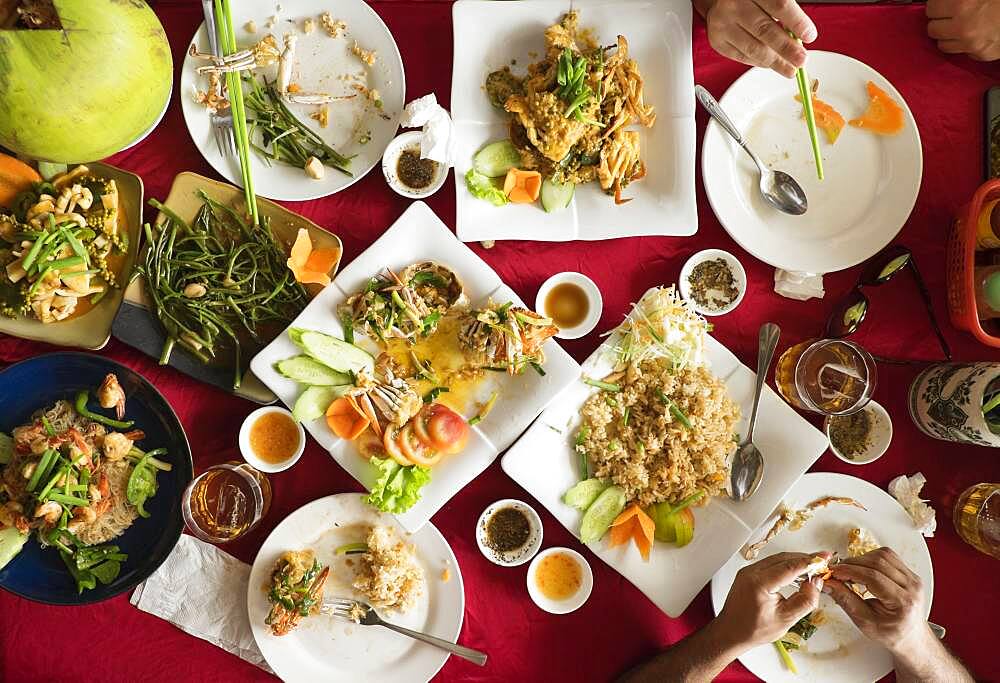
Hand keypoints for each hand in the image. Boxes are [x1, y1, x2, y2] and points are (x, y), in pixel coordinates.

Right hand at [697, 0, 817, 77]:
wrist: (719, 2)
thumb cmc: (750, 0)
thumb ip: (784, 12)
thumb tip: (800, 38)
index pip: (779, 6)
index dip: (797, 22)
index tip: (809, 36)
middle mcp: (734, 6)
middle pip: (765, 31)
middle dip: (787, 49)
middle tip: (801, 60)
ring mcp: (723, 25)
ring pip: (753, 48)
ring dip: (775, 62)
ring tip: (790, 69)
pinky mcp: (717, 41)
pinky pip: (742, 56)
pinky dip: (759, 62)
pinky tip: (771, 64)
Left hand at [715, 551, 826, 650]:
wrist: (731, 632)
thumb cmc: (753, 629)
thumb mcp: (785, 619)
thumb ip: (804, 601)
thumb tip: (816, 583)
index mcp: (759, 583)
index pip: (789, 567)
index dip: (809, 561)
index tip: (823, 557)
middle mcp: (751, 572)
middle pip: (783, 559)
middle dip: (804, 559)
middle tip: (821, 562)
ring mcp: (748, 571)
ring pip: (777, 559)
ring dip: (795, 561)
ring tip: (812, 566)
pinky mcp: (748, 573)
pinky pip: (770, 564)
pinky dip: (785, 565)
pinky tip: (796, 571)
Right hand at [825, 547, 931, 655]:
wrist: (911, 637)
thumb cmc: (890, 634)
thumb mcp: (864, 622)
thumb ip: (846, 600)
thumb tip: (828, 583)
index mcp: (903, 602)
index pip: (873, 577)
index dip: (849, 571)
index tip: (833, 572)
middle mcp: (912, 587)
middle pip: (878, 562)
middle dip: (852, 563)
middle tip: (836, 571)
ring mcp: (913, 578)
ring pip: (883, 555)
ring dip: (861, 559)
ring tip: (849, 571)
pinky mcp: (909, 573)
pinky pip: (888, 556)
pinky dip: (871, 558)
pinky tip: (863, 569)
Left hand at [927, 0, 999, 60]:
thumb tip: (944, 2)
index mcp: (963, 5)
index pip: (931, 8)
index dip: (936, 5)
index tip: (941, 5)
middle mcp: (965, 27)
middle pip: (933, 29)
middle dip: (939, 22)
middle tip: (950, 15)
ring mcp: (972, 43)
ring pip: (943, 45)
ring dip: (948, 36)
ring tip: (961, 25)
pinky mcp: (982, 54)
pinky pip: (962, 53)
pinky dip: (964, 45)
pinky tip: (973, 34)